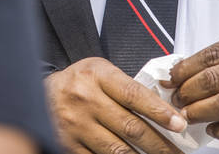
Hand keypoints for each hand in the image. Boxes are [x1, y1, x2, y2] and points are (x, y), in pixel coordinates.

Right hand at [46, 57, 187, 153]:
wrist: (38, 93)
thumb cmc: (78, 83)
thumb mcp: (100, 72)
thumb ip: (126, 88)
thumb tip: (164, 111)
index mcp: (97, 76)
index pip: (134, 95)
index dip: (160, 112)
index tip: (180, 124)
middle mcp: (85, 99)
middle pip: (131, 127)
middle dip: (160, 144)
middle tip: (178, 153)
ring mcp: (76, 125)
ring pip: (118, 150)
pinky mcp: (68, 145)